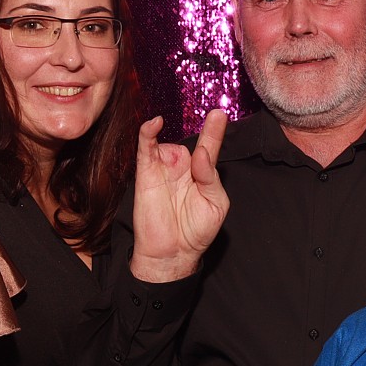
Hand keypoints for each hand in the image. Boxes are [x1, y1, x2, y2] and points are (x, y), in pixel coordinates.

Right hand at [130, 112, 229, 282]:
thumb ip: (211, 177)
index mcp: (203, 173)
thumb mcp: (215, 204)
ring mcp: (165, 168)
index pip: (210, 147)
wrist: (172, 252)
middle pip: (191, 142)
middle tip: (203, 163)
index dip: (214, 130)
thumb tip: (200, 153)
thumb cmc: (196, 231)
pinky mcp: (146, 173)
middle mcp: (184, 167)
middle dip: (200, 138)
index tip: (219, 113)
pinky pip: (146, 148)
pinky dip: (147, 133)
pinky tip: (154, 124)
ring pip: (169, 143)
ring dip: (177, 150)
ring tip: (184, 179)